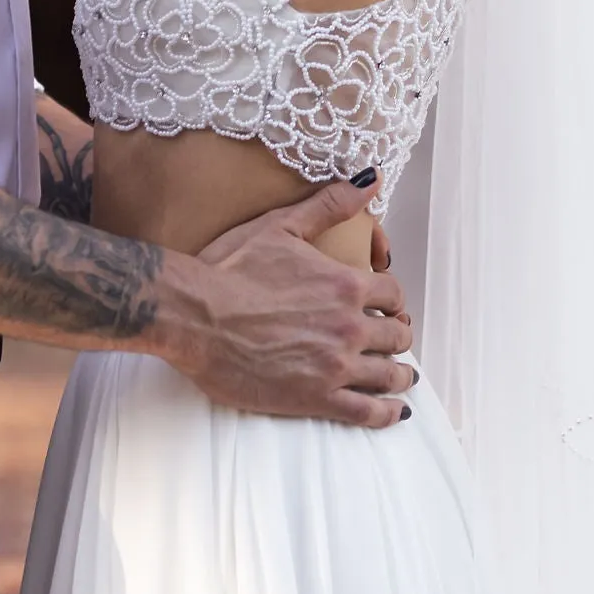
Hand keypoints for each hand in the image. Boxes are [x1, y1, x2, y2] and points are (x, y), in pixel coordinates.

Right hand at [169, 180, 414, 428]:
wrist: (194, 315)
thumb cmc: (229, 269)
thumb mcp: (280, 226)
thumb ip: (329, 204)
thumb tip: (369, 179)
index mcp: (345, 284)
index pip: (393, 294)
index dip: (393, 300)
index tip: (388, 307)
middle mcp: (348, 326)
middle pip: (396, 336)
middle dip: (397, 336)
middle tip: (391, 340)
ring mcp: (335, 366)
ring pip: (389, 374)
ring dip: (400, 374)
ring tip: (400, 376)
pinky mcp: (317, 399)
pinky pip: (367, 413)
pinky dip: (387, 413)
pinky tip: (394, 412)